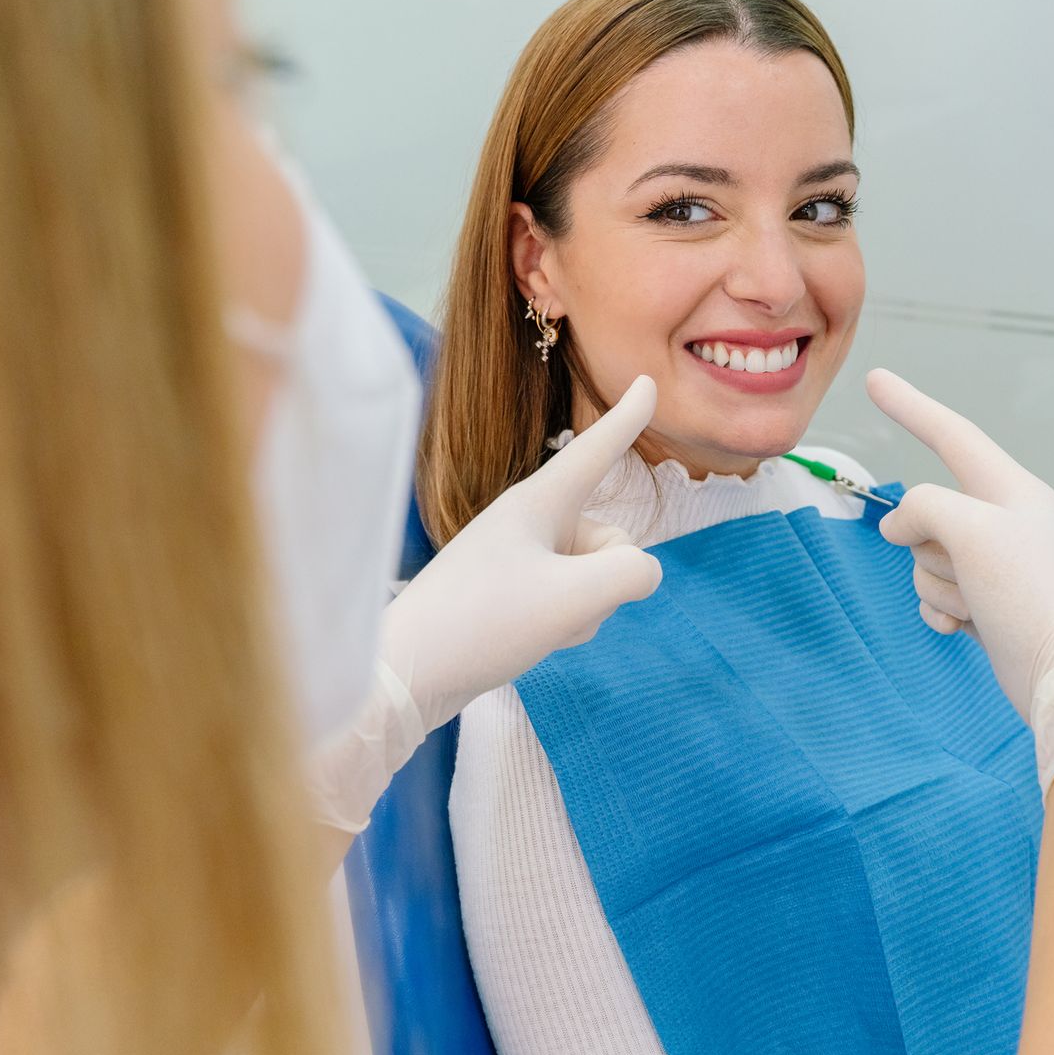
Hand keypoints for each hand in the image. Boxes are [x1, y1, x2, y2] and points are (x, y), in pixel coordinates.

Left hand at [307, 376, 662, 832]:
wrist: (406, 675)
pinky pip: (568, 599)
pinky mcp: (511, 592)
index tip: (647, 380)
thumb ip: (630, 574)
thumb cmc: (482, 625)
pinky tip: (529, 641)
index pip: (595, 452)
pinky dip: (565, 622)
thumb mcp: (573, 601)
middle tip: (558, 609)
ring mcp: (520, 557)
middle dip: (606, 580)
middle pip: (610, 537)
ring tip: (533, 628)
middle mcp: (528, 521)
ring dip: (584, 609)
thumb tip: (644, 572)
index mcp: (536, 503)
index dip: (627, 419)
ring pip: (592, 576)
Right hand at [866, 368, 1053, 787]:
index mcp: (1011, 490)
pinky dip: (942, 611)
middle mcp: (1005, 521)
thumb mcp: (972, 530)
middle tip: (967, 569)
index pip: (952, 435)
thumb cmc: (1030, 593)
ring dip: (938, 585)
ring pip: (926, 557)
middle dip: (928, 544)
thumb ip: (924, 507)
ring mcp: (996, 565)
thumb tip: (898, 527)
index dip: (911, 407)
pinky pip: (938, 594)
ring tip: (977, 604)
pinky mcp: (989, 605)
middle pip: (928, 511)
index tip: (875, 379)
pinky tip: (963, 627)